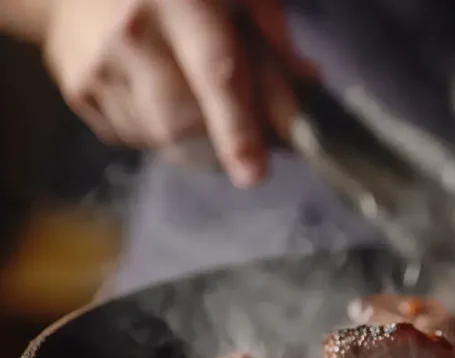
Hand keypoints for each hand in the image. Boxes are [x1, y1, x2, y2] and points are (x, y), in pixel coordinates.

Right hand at [44, 0, 311, 187]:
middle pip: (185, 123)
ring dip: (197, 144)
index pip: (217, 75)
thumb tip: (305, 98)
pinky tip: (166, 98)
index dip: (237, 130)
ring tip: (204, 108)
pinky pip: (136, 138)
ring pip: (161, 139)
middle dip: (223, 147)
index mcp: (182, 2)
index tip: (253, 173)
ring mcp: (99, 65)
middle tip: (252, 145)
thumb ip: (274, 44)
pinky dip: (164, 135)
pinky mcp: (80, 91)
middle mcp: (134, 34)